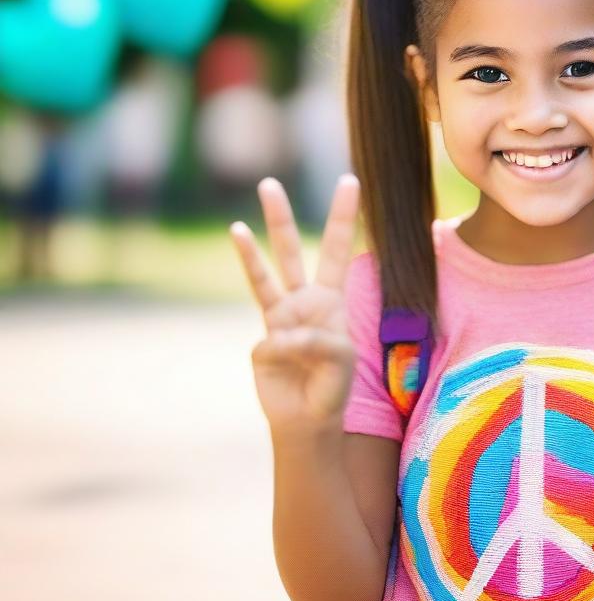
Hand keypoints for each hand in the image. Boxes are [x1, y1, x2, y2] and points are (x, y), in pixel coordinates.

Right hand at [229, 174, 360, 436]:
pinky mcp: (263, 341)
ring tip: (237, 223)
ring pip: (266, 275)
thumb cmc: (334, 387)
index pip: (338, 248)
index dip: (344, 215)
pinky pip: (272, 341)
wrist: (309, 419)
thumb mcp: (343, 358)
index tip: (350, 180)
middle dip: (280, 217)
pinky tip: (287, 360)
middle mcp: (304, 301)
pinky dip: (281, 351)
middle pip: (292, 249)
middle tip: (268, 183)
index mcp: (333, 299)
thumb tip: (278, 336)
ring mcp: (280, 319)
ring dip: (250, 249)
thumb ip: (317, 340)